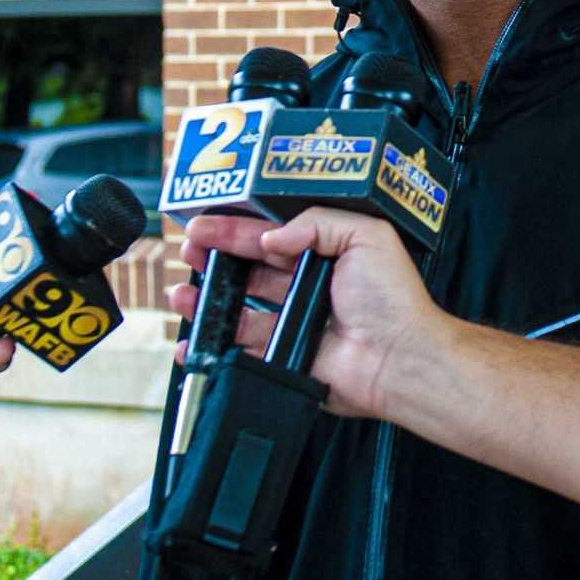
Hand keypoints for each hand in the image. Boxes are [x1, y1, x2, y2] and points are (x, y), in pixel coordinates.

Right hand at [170, 211, 449, 419]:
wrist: (398, 357)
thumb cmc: (393, 299)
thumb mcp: (366, 236)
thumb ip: (316, 223)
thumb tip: (272, 238)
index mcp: (325, 254)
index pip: (271, 235)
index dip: (237, 228)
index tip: (205, 222)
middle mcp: (306, 287)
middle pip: (249, 267)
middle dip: (215, 256)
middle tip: (188, 248)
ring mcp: (293, 322)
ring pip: (239, 307)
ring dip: (208, 298)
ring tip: (182, 290)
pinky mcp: (284, 356)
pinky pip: (241, 348)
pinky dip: (214, 345)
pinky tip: (193, 339)